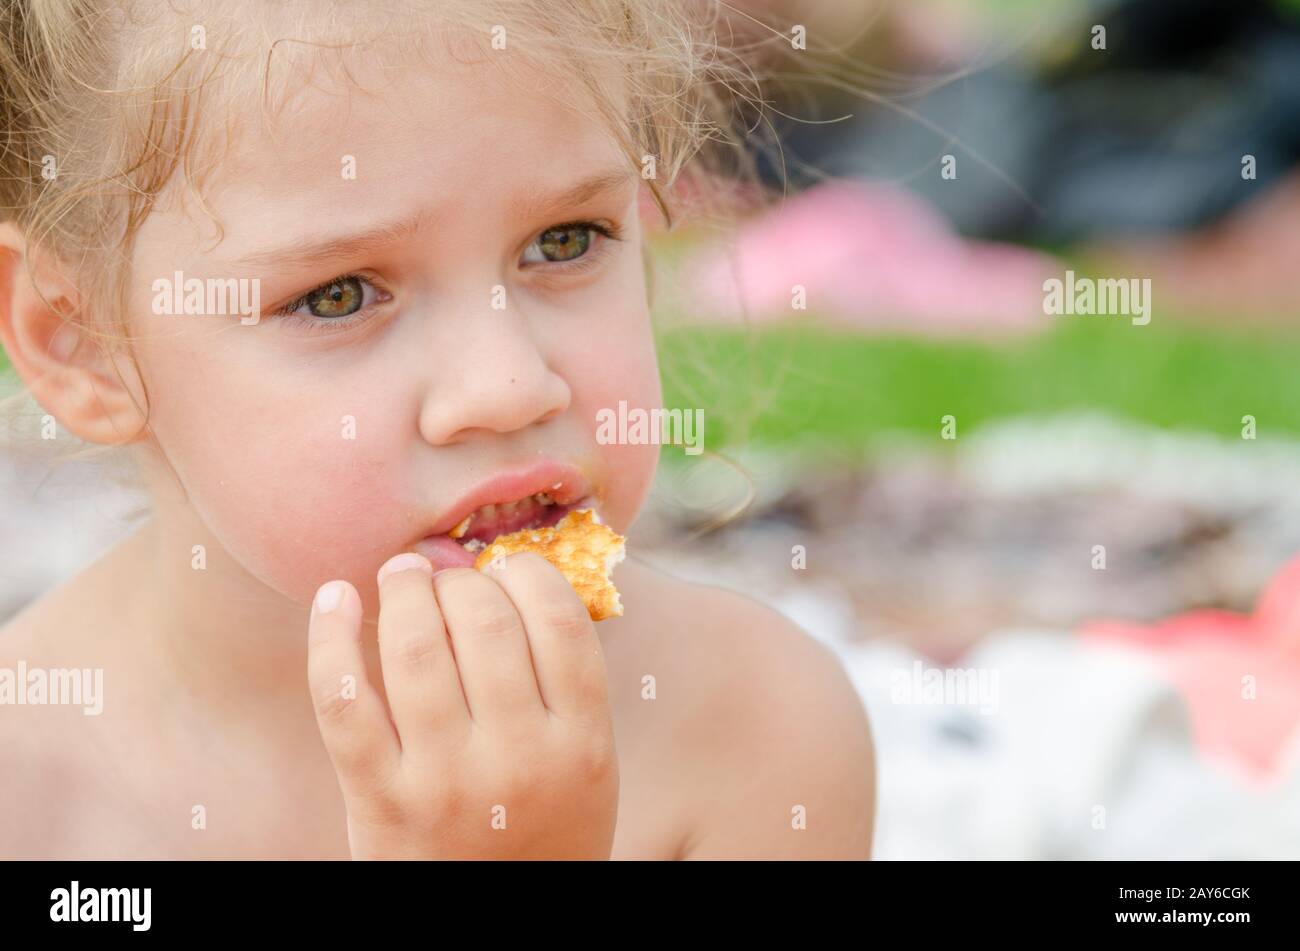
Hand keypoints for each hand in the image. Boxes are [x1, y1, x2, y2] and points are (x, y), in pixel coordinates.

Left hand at [306, 551, 618, 858]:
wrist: (496, 929)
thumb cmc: (543, 828)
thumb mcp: (588, 766)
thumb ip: (564, 685)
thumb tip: (509, 577)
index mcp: (584, 745)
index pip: (560, 620)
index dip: (528, 571)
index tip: (507, 567)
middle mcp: (519, 760)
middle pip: (484, 622)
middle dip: (460, 578)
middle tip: (446, 573)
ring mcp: (445, 782)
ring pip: (414, 650)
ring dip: (403, 590)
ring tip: (401, 574)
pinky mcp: (379, 801)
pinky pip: (343, 700)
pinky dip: (329, 638)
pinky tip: (333, 598)